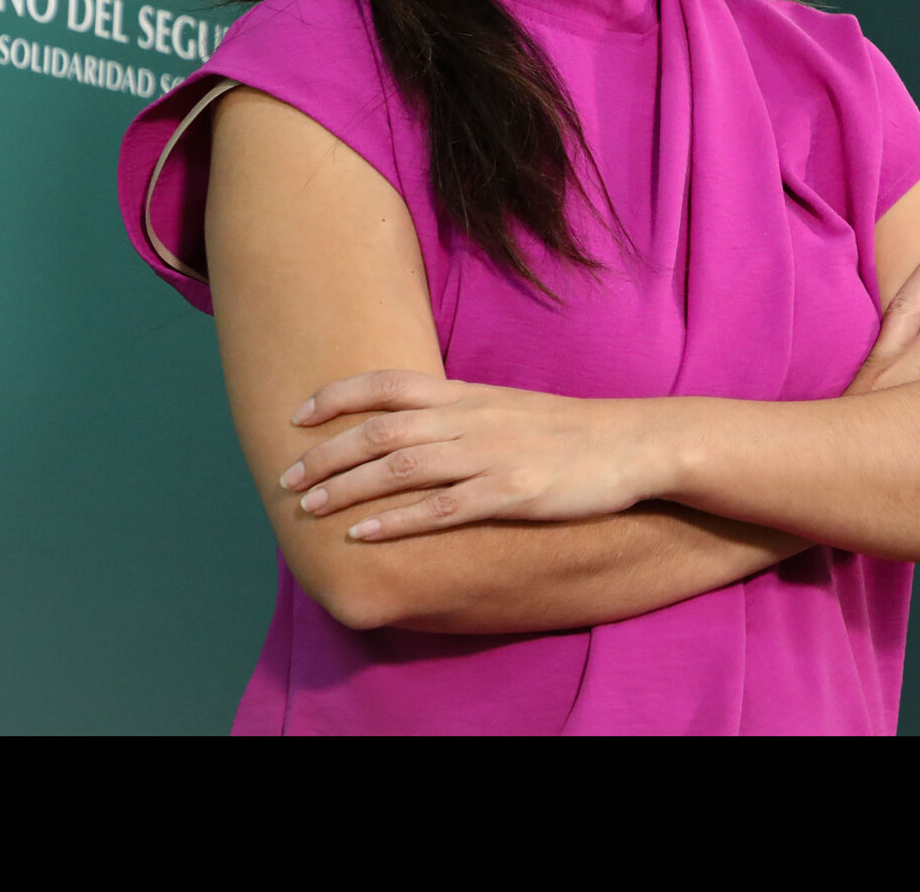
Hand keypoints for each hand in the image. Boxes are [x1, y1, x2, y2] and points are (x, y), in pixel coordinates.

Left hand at [279, 371, 651, 541]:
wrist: (633, 444)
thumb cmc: (569, 431)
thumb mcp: (508, 407)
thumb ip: (460, 413)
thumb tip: (410, 431)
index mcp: (468, 395)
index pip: (388, 384)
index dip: (336, 396)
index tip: (296, 416)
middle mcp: (471, 419)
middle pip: (380, 431)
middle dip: (325, 455)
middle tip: (286, 479)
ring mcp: (490, 455)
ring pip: (400, 469)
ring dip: (347, 489)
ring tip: (309, 510)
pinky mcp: (512, 492)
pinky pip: (442, 509)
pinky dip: (396, 521)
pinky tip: (365, 535)